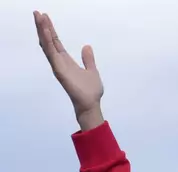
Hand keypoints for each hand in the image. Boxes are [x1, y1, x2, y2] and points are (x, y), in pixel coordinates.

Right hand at [33, 10, 103, 127]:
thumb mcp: (92, 70)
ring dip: (43, 31)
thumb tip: (87, 46)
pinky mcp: (59, 70)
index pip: (56, 43)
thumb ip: (88, 59)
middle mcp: (60, 62)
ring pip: (48, 45)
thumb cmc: (91, 91)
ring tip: (38, 17)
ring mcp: (58, 66)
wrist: (91, 104)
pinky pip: (52, 53)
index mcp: (67, 61)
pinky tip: (45, 32)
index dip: (51, 31)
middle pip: (49, 41)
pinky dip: (48, 42)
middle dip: (43, 27)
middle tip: (37, 13)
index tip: (45, 18)